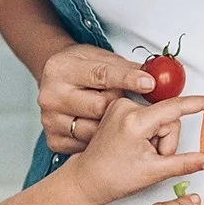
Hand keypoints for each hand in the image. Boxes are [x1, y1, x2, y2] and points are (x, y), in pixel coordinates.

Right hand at [38, 44, 154, 152]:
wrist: (57, 81)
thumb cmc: (80, 68)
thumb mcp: (100, 58)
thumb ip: (125, 67)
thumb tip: (153, 77)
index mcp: (61, 70)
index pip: (100, 75)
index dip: (127, 79)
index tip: (149, 83)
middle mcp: (51, 96)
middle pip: (98, 107)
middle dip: (119, 106)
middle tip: (129, 104)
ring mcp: (50, 120)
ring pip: (95, 131)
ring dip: (112, 128)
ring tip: (115, 119)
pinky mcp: (54, 140)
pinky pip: (86, 146)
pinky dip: (101, 142)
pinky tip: (103, 133)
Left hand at [61, 93, 203, 204]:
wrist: (87, 179)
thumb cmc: (113, 177)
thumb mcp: (155, 172)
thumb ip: (187, 163)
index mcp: (135, 121)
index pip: (176, 108)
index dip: (201, 105)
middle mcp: (126, 107)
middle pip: (169, 119)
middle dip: (167, 142)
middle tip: (152, 160)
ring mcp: (121, 106)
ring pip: (161, 119)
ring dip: (158, 139)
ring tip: (141, 155)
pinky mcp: (120, 108)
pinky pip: (149, 117)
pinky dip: (149, 133)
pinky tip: (135, 146)